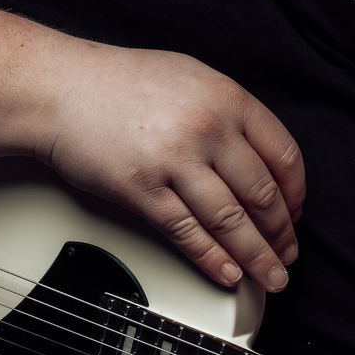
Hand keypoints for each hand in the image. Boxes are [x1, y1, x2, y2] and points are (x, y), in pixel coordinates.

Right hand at [41, 41, 304, 294]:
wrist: (59, 88)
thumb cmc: (117, 83)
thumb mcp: (190, 77)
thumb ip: (227, 112)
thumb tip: (259, 159)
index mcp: (226, 98)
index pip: (283, 155)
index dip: (295, 194)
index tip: (295, 214)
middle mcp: (207, 128)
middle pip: (263, 194)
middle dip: (281, 234)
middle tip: (288, 256)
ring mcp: (175, 160)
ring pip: (231, 221)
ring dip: (258, 257)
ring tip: (271, 277)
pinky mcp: (142, 190)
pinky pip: (188, 234)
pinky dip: (213, 260)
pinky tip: (228, 274)